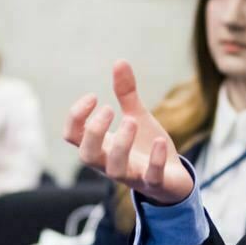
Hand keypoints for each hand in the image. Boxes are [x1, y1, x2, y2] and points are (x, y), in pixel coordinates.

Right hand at [65, 61, 194, 206]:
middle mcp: (110, 163)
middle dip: (94, 131)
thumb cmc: (146, 147)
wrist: (173, 178)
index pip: (72, 136)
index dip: (76, 117)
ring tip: (132, 120)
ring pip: (114, 169)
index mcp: (101, 146)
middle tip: (109, 109)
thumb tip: (119, 61)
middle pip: (86, 156)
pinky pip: (150, 177)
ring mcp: (132, 175)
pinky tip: (159, 140)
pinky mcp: (154, 183)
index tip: (93, 96)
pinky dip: (154, 160)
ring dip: (121, 144)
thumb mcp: (136, 116)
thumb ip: (126, 94)